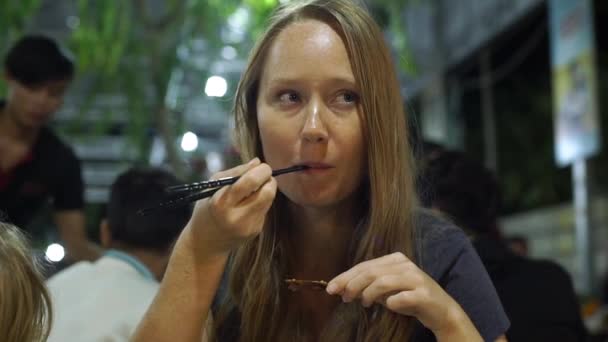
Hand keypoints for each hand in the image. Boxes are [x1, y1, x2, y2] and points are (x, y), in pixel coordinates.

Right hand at [187, 158, 276, 255]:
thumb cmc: (207, 208)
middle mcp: (236, 216)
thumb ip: (235, 172)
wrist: (205, 242)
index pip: (251, 181)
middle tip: (263, 175)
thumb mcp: (213, 186)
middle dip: (269, 179)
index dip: (262, 170)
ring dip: (266, 189)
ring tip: (254, 189)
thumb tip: (257, 162)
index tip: (261, 166)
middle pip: (268, 192)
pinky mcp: (255, 231)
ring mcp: (248, 226)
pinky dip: (261, 202)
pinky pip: (265, 209)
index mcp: (222, 202)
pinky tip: (248, 205)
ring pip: (270, 200)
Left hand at [326, 252, 474, 336]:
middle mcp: (405, 265)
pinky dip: (391, 303)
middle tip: (343, 297)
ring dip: (369, 294)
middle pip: (371, 272)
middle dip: (352, 284)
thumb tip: (343, 288)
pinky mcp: (424, 294)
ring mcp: (416, 278)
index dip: (346, 277)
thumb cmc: (410, 299)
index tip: (330, 288)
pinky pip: (400, 298)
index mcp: (395, 260)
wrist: (442, 311)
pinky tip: (389, 307)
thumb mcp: (387, 291)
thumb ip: (368, 286)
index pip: (365, 266)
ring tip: (363, 303)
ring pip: (383, 282)